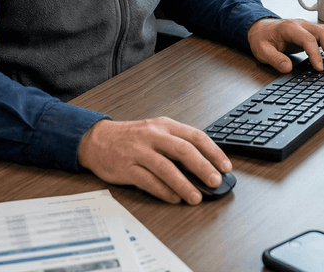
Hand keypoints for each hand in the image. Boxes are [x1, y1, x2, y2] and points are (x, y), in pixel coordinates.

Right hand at [77, 117, 231, 204]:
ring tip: (196, 197)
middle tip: (215, 182)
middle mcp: (153, 136)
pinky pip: (148, 181)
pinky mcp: (127, 167)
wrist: (98, 139)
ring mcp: (139, 151)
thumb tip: (204, 165)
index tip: (225, 166)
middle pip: (183, 150)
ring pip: (166, 168)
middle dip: (202, 167)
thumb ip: (176, 144)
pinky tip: (174, 198)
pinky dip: (163, 191)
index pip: (194, 136)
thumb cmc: (132, 137)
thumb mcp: (156, 132)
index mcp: (164, 125)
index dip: (213, 151)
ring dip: (184, 184)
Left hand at [247, 17, 323, 73]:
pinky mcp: (310, 32)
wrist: (260, 28)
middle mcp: (301, 25)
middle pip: (322, 32)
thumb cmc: (262, 38)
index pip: (308, 39)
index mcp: (289, 28)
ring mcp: (307, 27)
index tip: (319, 68)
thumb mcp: (262, 51)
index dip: (316, 54)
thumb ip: (274, 59)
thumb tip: (288, 68)